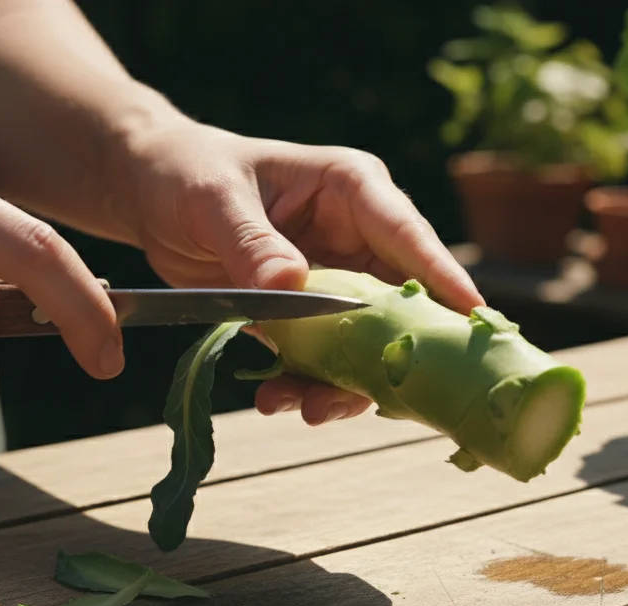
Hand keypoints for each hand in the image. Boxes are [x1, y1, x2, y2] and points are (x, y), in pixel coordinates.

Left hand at [107, 119, 484, 424]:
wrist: (152, 194)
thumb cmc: (189, 174)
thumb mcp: (214, 201)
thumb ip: (252, 242)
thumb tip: (289, 285)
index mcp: (353, 190)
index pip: (409, 235)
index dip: (443, 280)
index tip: (475, 320)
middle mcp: (359, 238)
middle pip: (401, 305)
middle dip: (388, 356)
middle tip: (362, 395)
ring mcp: (338, 282)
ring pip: (366, 345)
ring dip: (341, 384)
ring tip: (301, 408)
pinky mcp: (310, 319)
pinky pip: (325, 362)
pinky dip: (306, 387)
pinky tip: (276, 400)